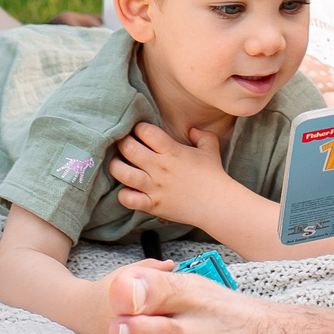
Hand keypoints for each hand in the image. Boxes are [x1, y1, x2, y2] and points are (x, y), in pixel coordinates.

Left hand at [110, 124, 232, 226]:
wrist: (217, 204)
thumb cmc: (213, 175)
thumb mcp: (210, 148)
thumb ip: (201, 134)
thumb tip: (192, 130)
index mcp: (172, 151)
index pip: (145, 131)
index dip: (139, 128)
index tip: (140, 132)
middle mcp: (159, 167)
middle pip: (128, 148)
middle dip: (122, 143)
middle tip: (124, 144)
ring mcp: (154, 187)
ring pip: (122, 173)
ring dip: (116, 166)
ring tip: (118, 164)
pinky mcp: (152, 205)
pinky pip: (127, 199)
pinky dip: (123, 194)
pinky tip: (128, 190)